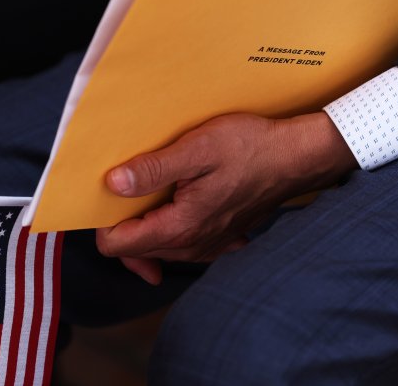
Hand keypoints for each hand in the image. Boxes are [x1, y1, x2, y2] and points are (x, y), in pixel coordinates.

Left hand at [95, 112, 357, 284]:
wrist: (295, 157)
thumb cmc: (250, 147)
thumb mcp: (197, 148)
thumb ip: (153, 170)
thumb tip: (111, 184)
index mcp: (180, 227)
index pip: (117, 245)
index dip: (102, 219)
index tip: (104, 191)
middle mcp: (190, 246)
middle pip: (132, 250)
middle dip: (121, 220)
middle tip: (126, 182)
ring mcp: (205, 246)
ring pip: (154, 246)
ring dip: (145, 220)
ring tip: (151, 185)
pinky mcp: (216, 239)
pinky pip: (177, 243)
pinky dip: (166, 225)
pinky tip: (174, 199)